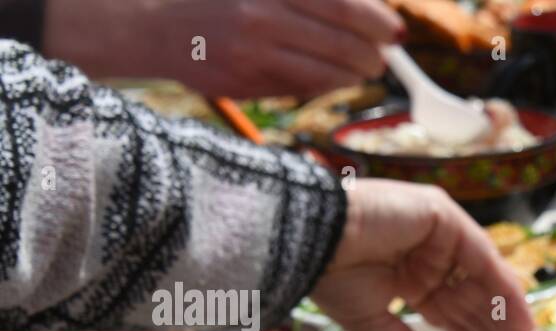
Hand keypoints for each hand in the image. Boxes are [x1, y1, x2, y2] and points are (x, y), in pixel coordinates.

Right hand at [45, 0, 403, 98]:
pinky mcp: (240, 79)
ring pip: (323, 69)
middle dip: (371, 51)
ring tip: (368, 67)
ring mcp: (249, 50)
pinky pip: (299, 87)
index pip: (339, 2)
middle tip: (385, 54)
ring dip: (354, 72)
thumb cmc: (215, 0)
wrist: (150, 20)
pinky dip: (326, 84)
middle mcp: (259, 13)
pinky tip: (337, 78)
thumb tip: (362, 6)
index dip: (374, 18)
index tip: (394, 28)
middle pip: (338, 38)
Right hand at [312, 179, 555, 330]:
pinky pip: (483, 262)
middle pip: (481, 308)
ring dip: (516, 325)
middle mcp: (432, 259)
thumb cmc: (328, 278)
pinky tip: (525, 326)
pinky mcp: (444, 219)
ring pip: (488, 288)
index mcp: (413, 281)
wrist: (306, 241)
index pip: (459, 320)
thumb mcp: (374, 325)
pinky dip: (505, 294)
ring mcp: (441, 237)